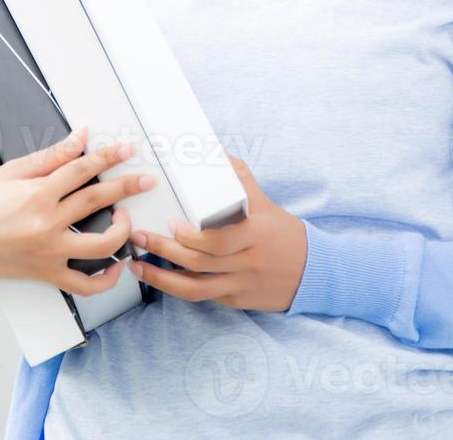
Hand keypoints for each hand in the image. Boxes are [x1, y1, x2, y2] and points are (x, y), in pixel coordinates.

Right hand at [0, 125, 158, 295]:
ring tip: (125, 217)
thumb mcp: (8, 173)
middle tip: (146, 179)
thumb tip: (80, 140)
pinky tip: (116, 264)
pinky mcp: (47, 274)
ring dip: (123, 229)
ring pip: (101, 244)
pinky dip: (107, 279)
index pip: (82, 170)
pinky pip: (85, 284)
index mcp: (35, 194)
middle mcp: (46, 224)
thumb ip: (49, 158)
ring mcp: (49, 252)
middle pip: (98, 200)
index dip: (107, 157)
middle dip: (127, 186)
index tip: (126, 149)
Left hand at [127, 155, 306, 311]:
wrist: (315, 273)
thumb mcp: (266, 204)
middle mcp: (246, 263)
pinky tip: (159, 280)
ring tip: (137, 267)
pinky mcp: (237, 301)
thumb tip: (216, 151)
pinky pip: (205, 298)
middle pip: (200, 263)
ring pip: (196, 289)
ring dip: (162, 279)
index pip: (218, 241)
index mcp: (254, 236)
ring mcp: (241, 285)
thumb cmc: (285, 234)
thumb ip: (241, 179)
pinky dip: (179, 289)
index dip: (191, 237)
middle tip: (138, 238)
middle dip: (164, 251)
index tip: (170, 225)